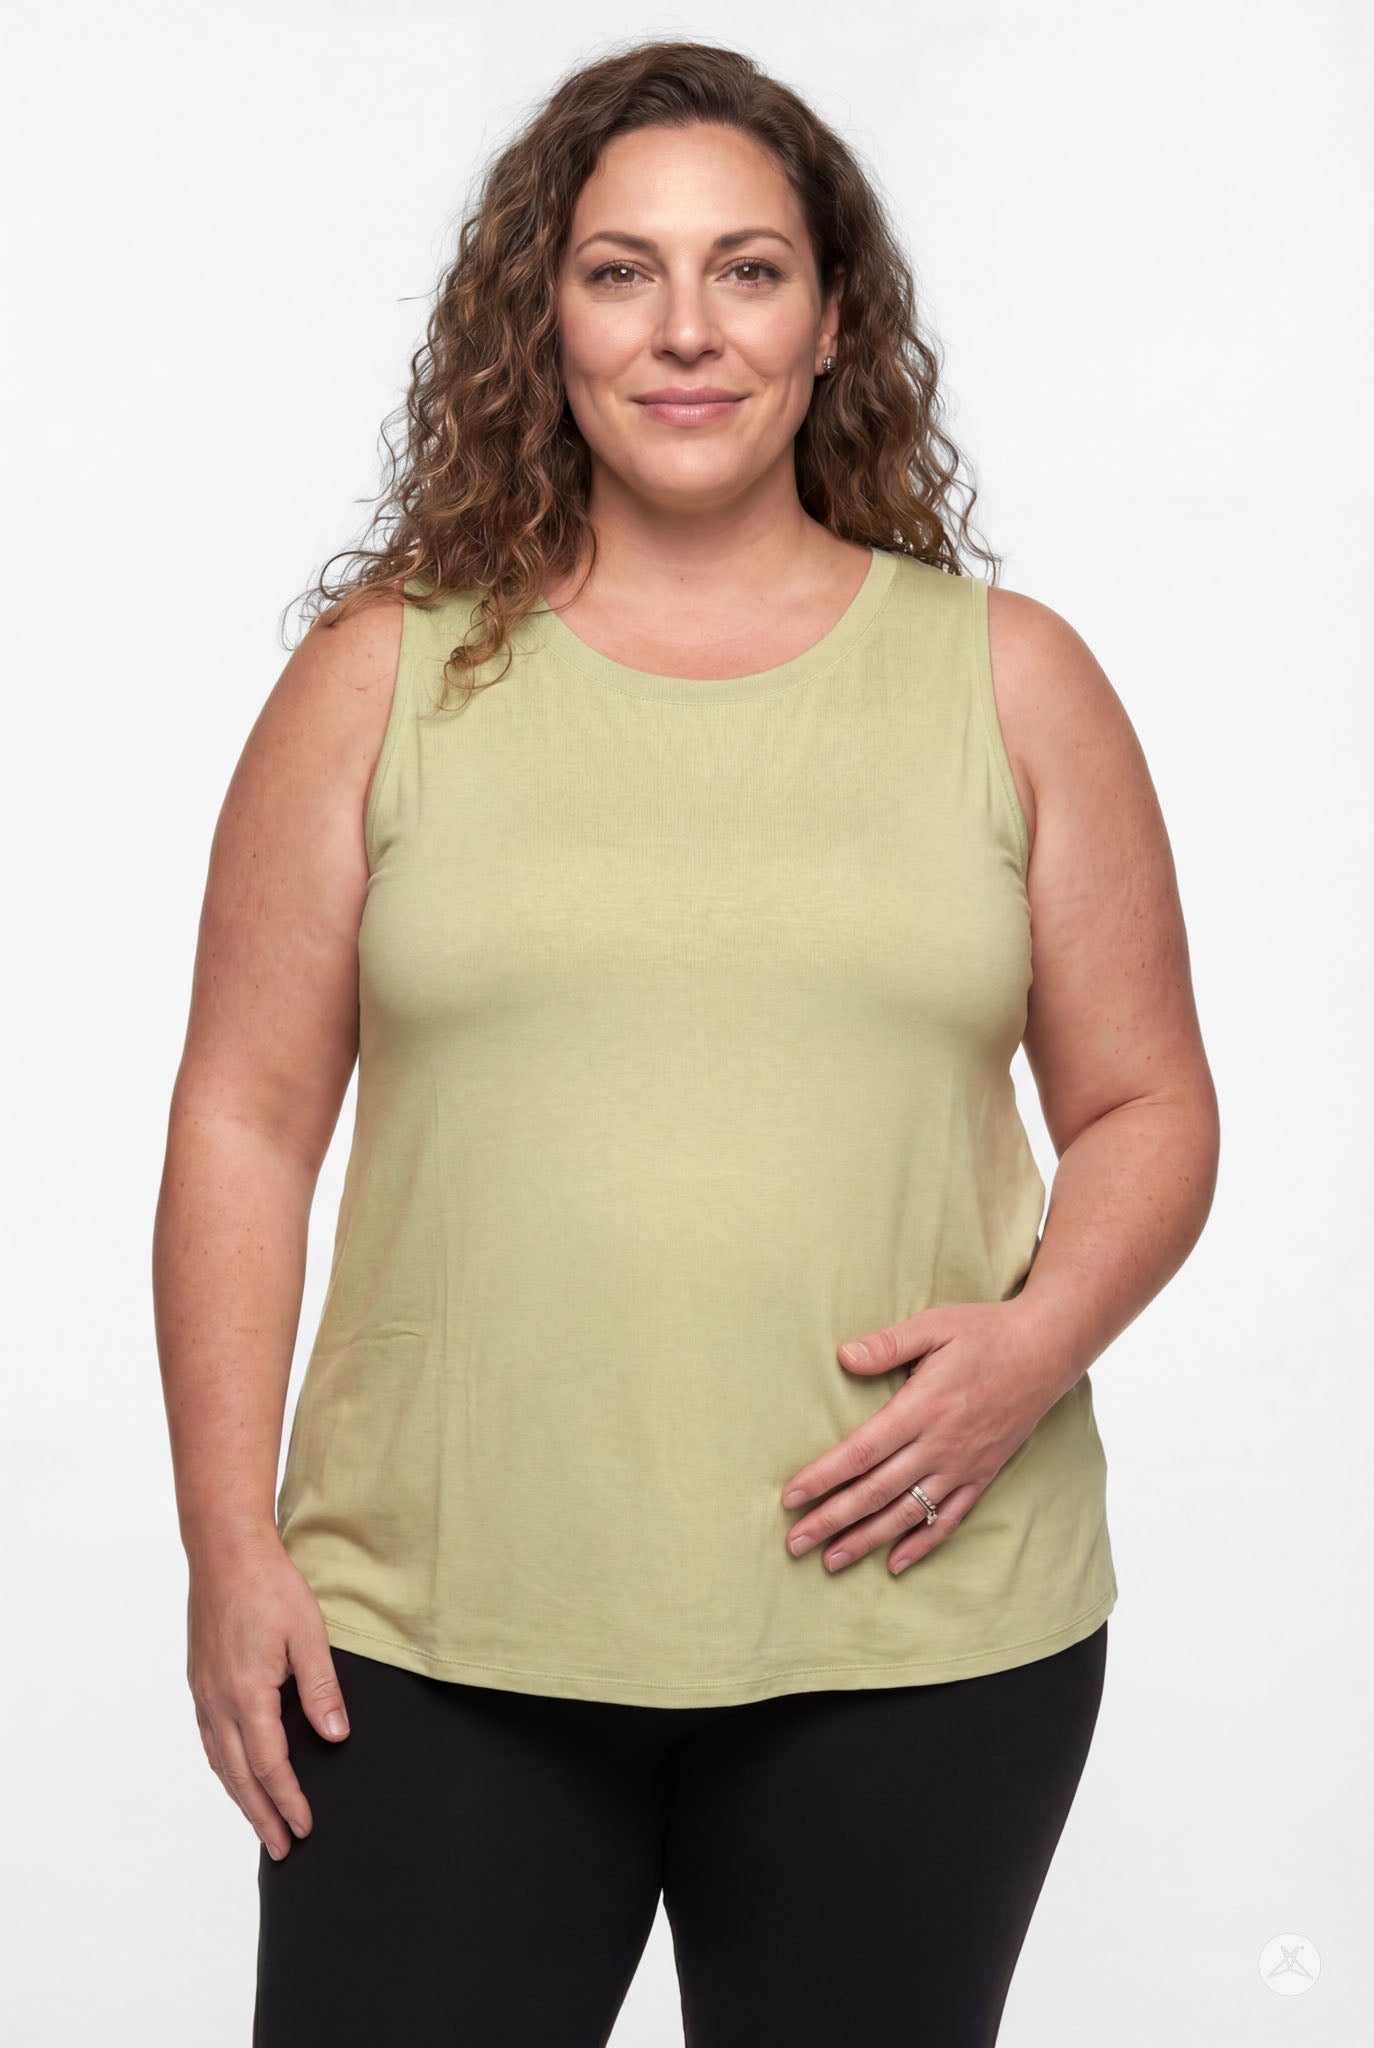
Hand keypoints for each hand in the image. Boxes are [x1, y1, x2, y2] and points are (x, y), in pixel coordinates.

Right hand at [186, 1532, 349, 1860]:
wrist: (225, 1551)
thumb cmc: (271, 1586)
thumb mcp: (309, 1633)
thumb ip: (321, 1687)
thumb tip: (336, 1737)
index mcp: (247, 1693)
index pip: (270, 1765)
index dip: (288, 1799)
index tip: (305, 1827)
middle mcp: (218, 1701)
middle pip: (239, 1775)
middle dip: (263, 1815)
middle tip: (284, 1849)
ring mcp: (204, 1693)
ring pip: (220, 1762)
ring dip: (241, 1798)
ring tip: (261, 1824)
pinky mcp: (200, 1682)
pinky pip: (210, 1740)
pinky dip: (224, 1768)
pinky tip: (235, 1775)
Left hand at [780, 1300, 1069, 1574]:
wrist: (1046, 1350)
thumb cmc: (984, 1332)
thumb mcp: (934, 1325)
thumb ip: (888, 1344)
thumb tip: (843, 1357)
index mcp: (921, 1407)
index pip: (861, 1452)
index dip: (823, 1477)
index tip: (791, 1498)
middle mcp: (940, 1444)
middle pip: (876, 1492)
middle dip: (832, 1520)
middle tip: (796, 1543)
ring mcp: (963, 1465)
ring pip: (908, 1513)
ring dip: (867, 1540)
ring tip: (831, 1562)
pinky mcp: (983, 1475)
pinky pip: (949, 1519)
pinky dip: (922, 1544)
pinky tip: (895, 1564)